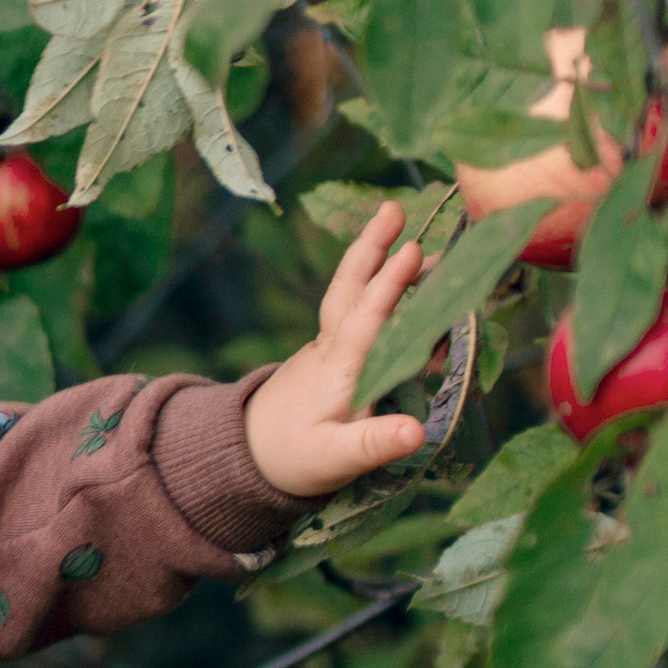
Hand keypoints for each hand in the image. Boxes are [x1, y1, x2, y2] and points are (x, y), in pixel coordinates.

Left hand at [243, 202, 428, 503]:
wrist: (250, 457)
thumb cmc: (295, 459)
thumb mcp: (337, 460)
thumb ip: (376, 444)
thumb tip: (417, 432)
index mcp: (338, 369)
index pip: (367, 317)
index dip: (391, 285)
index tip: (414, 249)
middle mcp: (333, 348)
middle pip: (350, 288)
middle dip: (372, 247)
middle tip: (394, 207)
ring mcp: (331, 346)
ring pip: (353, 293)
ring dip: (378, 258)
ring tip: (409, 228)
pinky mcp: (334, 352)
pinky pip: (359, 309)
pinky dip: (379, 284)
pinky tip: (407, 274)